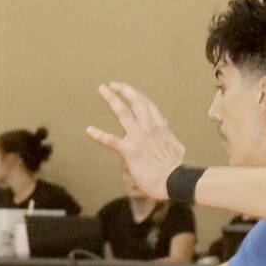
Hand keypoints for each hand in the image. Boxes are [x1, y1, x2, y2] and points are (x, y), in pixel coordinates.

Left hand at [86, 81, 186, 199]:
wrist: (174, 180)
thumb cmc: (175, 168)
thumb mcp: (176, 146)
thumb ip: (169, 134)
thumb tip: (165, 124)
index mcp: (160, 126)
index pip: (147, 104)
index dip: (136, 95)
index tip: (127, 90)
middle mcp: (149, 127)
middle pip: (136, 101)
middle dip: (123, 89)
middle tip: (112, 85)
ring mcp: (139, 137)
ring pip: (123, 113)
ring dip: (112, 99)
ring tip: (102, 89)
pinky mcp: (130, 151)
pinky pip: (111, 140)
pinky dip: (99, 135)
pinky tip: (88, 130)